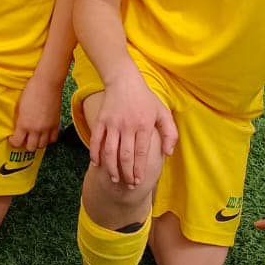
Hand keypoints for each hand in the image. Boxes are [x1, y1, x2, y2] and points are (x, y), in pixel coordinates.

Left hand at [9, 72, 62, 153]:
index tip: (13, 138)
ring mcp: (47, 128)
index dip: (13, 142)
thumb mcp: (19, 106)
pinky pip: (53, 139)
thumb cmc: (31, 91)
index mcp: (24, 124)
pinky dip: (48, 139)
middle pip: (31, 148)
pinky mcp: (56, 124)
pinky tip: (45, 134)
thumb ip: (19, 120)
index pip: (17, 142)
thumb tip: (19, 127)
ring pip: (43, 146)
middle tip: (24, 138)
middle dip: (26, 144)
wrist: (47, 84)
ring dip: (37, 143)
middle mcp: (36, 129)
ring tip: (35, 137)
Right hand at [89, 66, 176, 187]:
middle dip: (126, 173)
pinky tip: (97, 165)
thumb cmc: (145, 98)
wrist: (124, 80)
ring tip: (114, 178)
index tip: (138, 180)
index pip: (140, 153)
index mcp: (144, 125)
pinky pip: (96, 140)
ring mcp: (113, 123)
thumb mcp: (162, 112)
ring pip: (110, 151)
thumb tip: (168, 153)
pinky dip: (95, 154)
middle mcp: (128, 125)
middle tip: (128, 184)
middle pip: (125, 155)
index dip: (138, 169)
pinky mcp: (101, 120)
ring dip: (111, 167)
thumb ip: (169, 133)